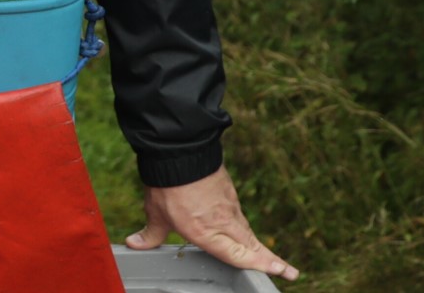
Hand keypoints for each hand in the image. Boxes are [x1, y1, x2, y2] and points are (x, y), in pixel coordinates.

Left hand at [126, 166, 296, 280]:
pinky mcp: (229, 192)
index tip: (280, 271)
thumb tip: (134, 244)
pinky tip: (244, 231)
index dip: (258, 264)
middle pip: (251, 245)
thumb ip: (150, 233)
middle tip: (290, 272)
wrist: (179, 151)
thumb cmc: (167, 185)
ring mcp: (229, 206)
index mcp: (207, 232)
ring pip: (246, 230)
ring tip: (273, 259)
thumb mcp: (156, 213)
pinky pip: (239, 215)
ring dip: (258, 245)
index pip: (237, 254)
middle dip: (270, 260)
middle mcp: (223, 222)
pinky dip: (244, 227)